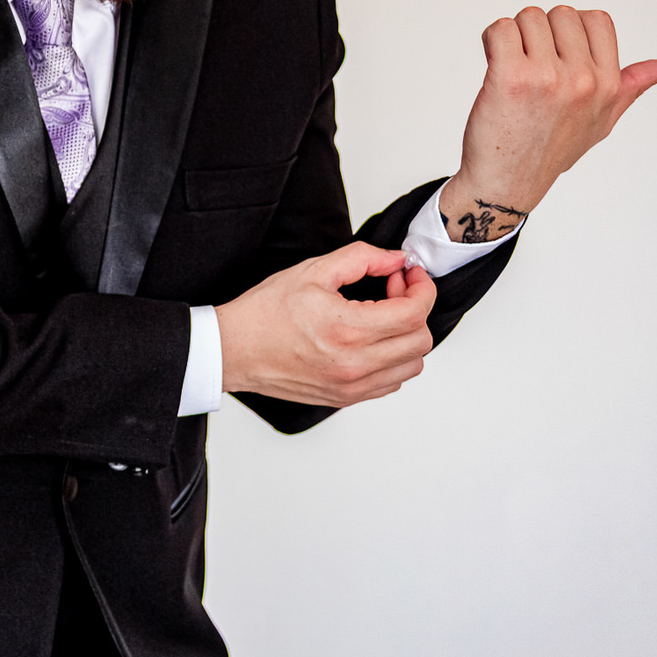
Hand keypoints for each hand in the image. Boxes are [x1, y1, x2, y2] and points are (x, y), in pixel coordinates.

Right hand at [215, 243, 436, 406]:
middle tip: (392, 290)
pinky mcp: (345, 397)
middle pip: (420, 340)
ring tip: (381, 315)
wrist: (235, 349)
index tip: (410, 274)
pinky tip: (371, 339)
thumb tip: (396, 260)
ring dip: (407, 336)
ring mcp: (352, 386)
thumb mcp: (314, 270)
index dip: (422, 288)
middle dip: (415, 308)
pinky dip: (393, 359)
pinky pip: (391, 382)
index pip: (414, 313)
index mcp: (348, 329)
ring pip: (412, 365)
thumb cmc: (265, 312)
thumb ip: (362, 258)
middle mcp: (355, 364)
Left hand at [439, 7, 656, 241]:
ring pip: (528, 17)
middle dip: (539, 32)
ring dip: (513, 36)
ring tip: (511, 67)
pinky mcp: (511, 77)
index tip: (555, 52)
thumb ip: (631, 88)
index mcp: (607, 85)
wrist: (506, 182)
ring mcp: (548, 77)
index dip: (570, 29)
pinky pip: (500, 29)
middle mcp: (582, 80)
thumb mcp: (601, 121)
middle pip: (560, 14)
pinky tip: (494, 63)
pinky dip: (491, 40)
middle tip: (529, 64)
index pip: (597, 20)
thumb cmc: (549, 151)